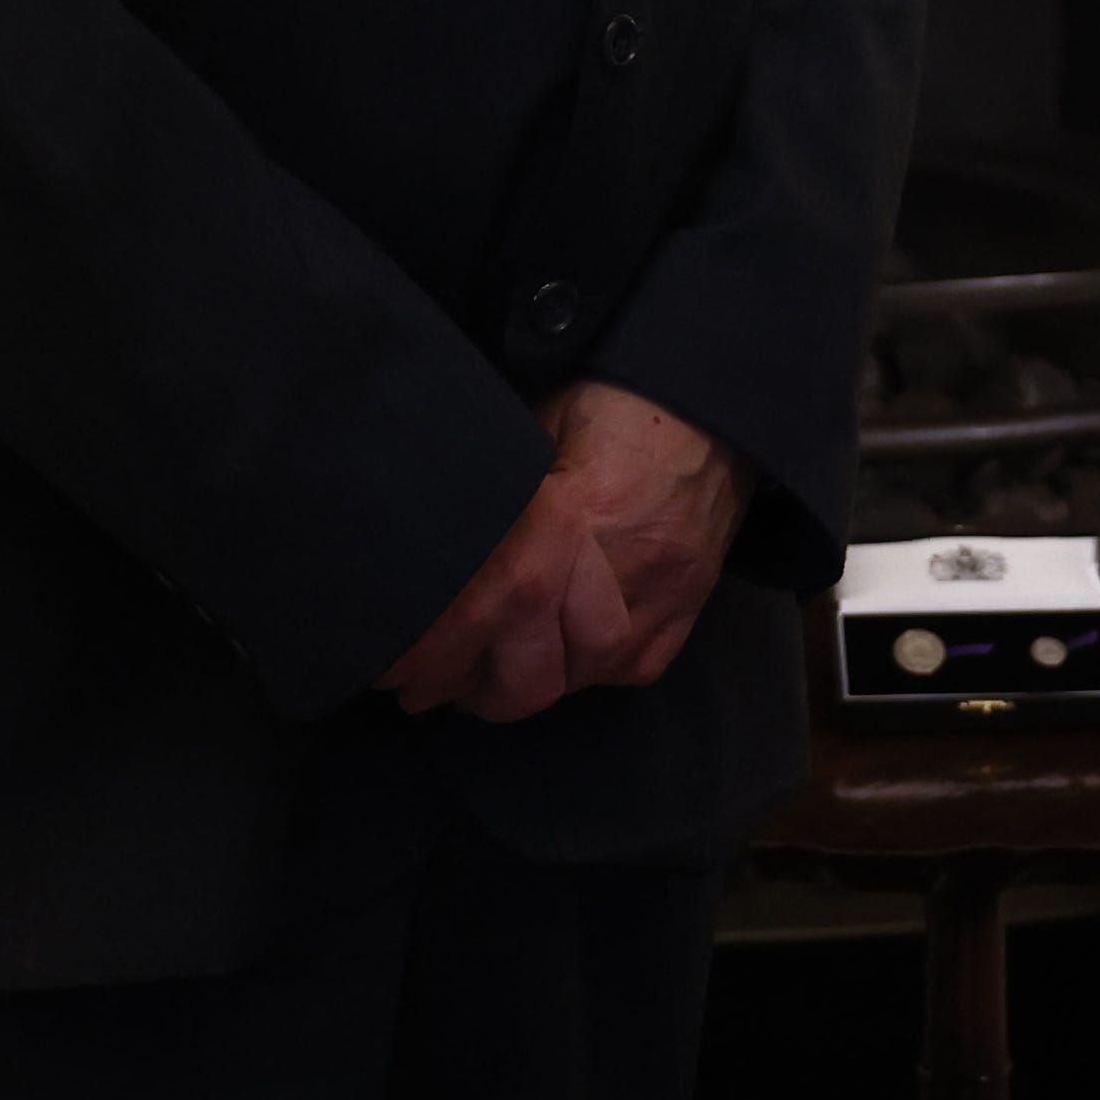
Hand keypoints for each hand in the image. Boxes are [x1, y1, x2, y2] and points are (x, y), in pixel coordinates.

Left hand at [381, 384, 748, 727]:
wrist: (709, 408)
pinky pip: (621, 674)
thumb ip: (492, 502)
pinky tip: (552, 655)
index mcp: (559, 521)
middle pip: (524, 679)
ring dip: (518, 688)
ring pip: (570, 684)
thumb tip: (428, 549)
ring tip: (480, 676)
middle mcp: (607, 575)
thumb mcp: (530, 436)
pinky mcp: (683, 615)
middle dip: (464, 692)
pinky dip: (580, 672)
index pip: (477, 615)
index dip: (427, 656)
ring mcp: (652, 603)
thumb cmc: (608, 407)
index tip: (390, 672)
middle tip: (423, 686)